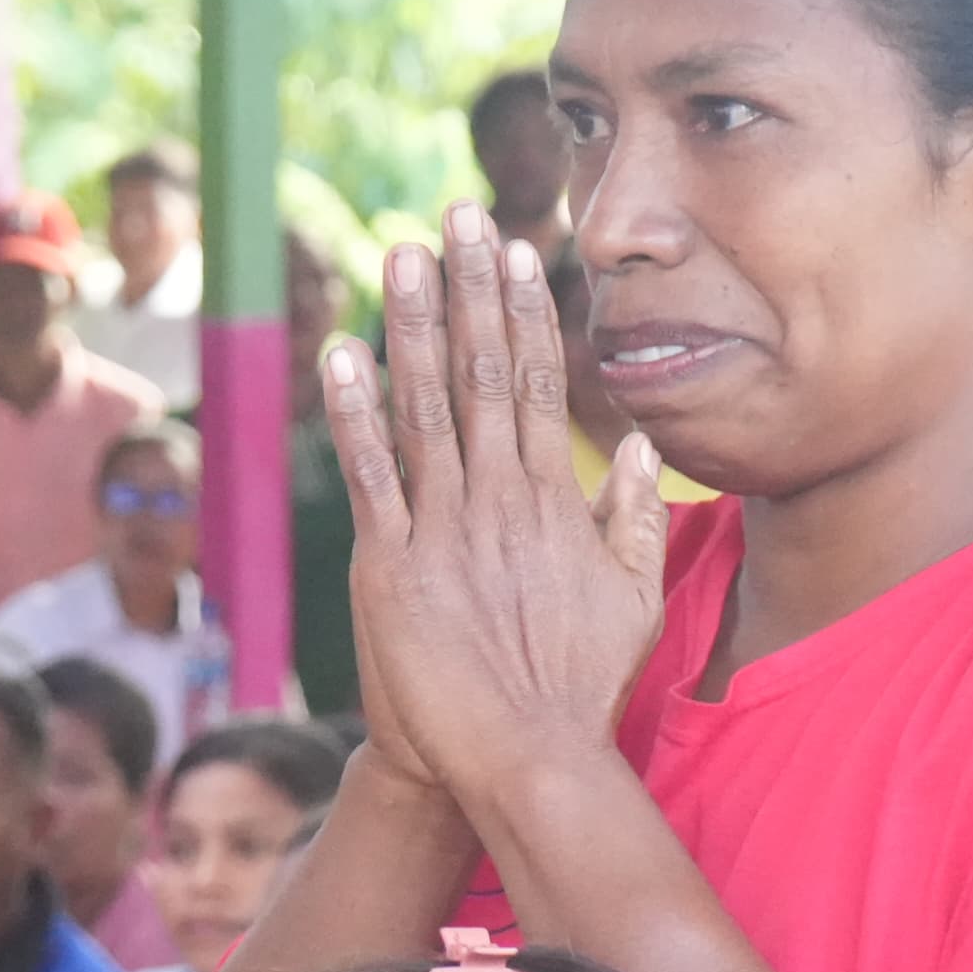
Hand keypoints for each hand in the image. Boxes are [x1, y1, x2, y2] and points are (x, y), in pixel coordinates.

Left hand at [324, 202, 671, 813]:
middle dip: (471, 287)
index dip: (523, 311)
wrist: (526, 758)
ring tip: (403, 253)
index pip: (535, 383)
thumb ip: (632, 519)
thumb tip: (633, 446)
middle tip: (459, 213)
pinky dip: (353, 413)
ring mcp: (444, 527)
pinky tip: (339, 354)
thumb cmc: (577, 688)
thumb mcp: (632, 599)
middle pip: (481, 372)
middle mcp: (499, 498)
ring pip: (425, 406)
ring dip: (412, 324)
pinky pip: (370, 474)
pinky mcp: (391, 565)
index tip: (518, 249)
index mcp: (552, 500)